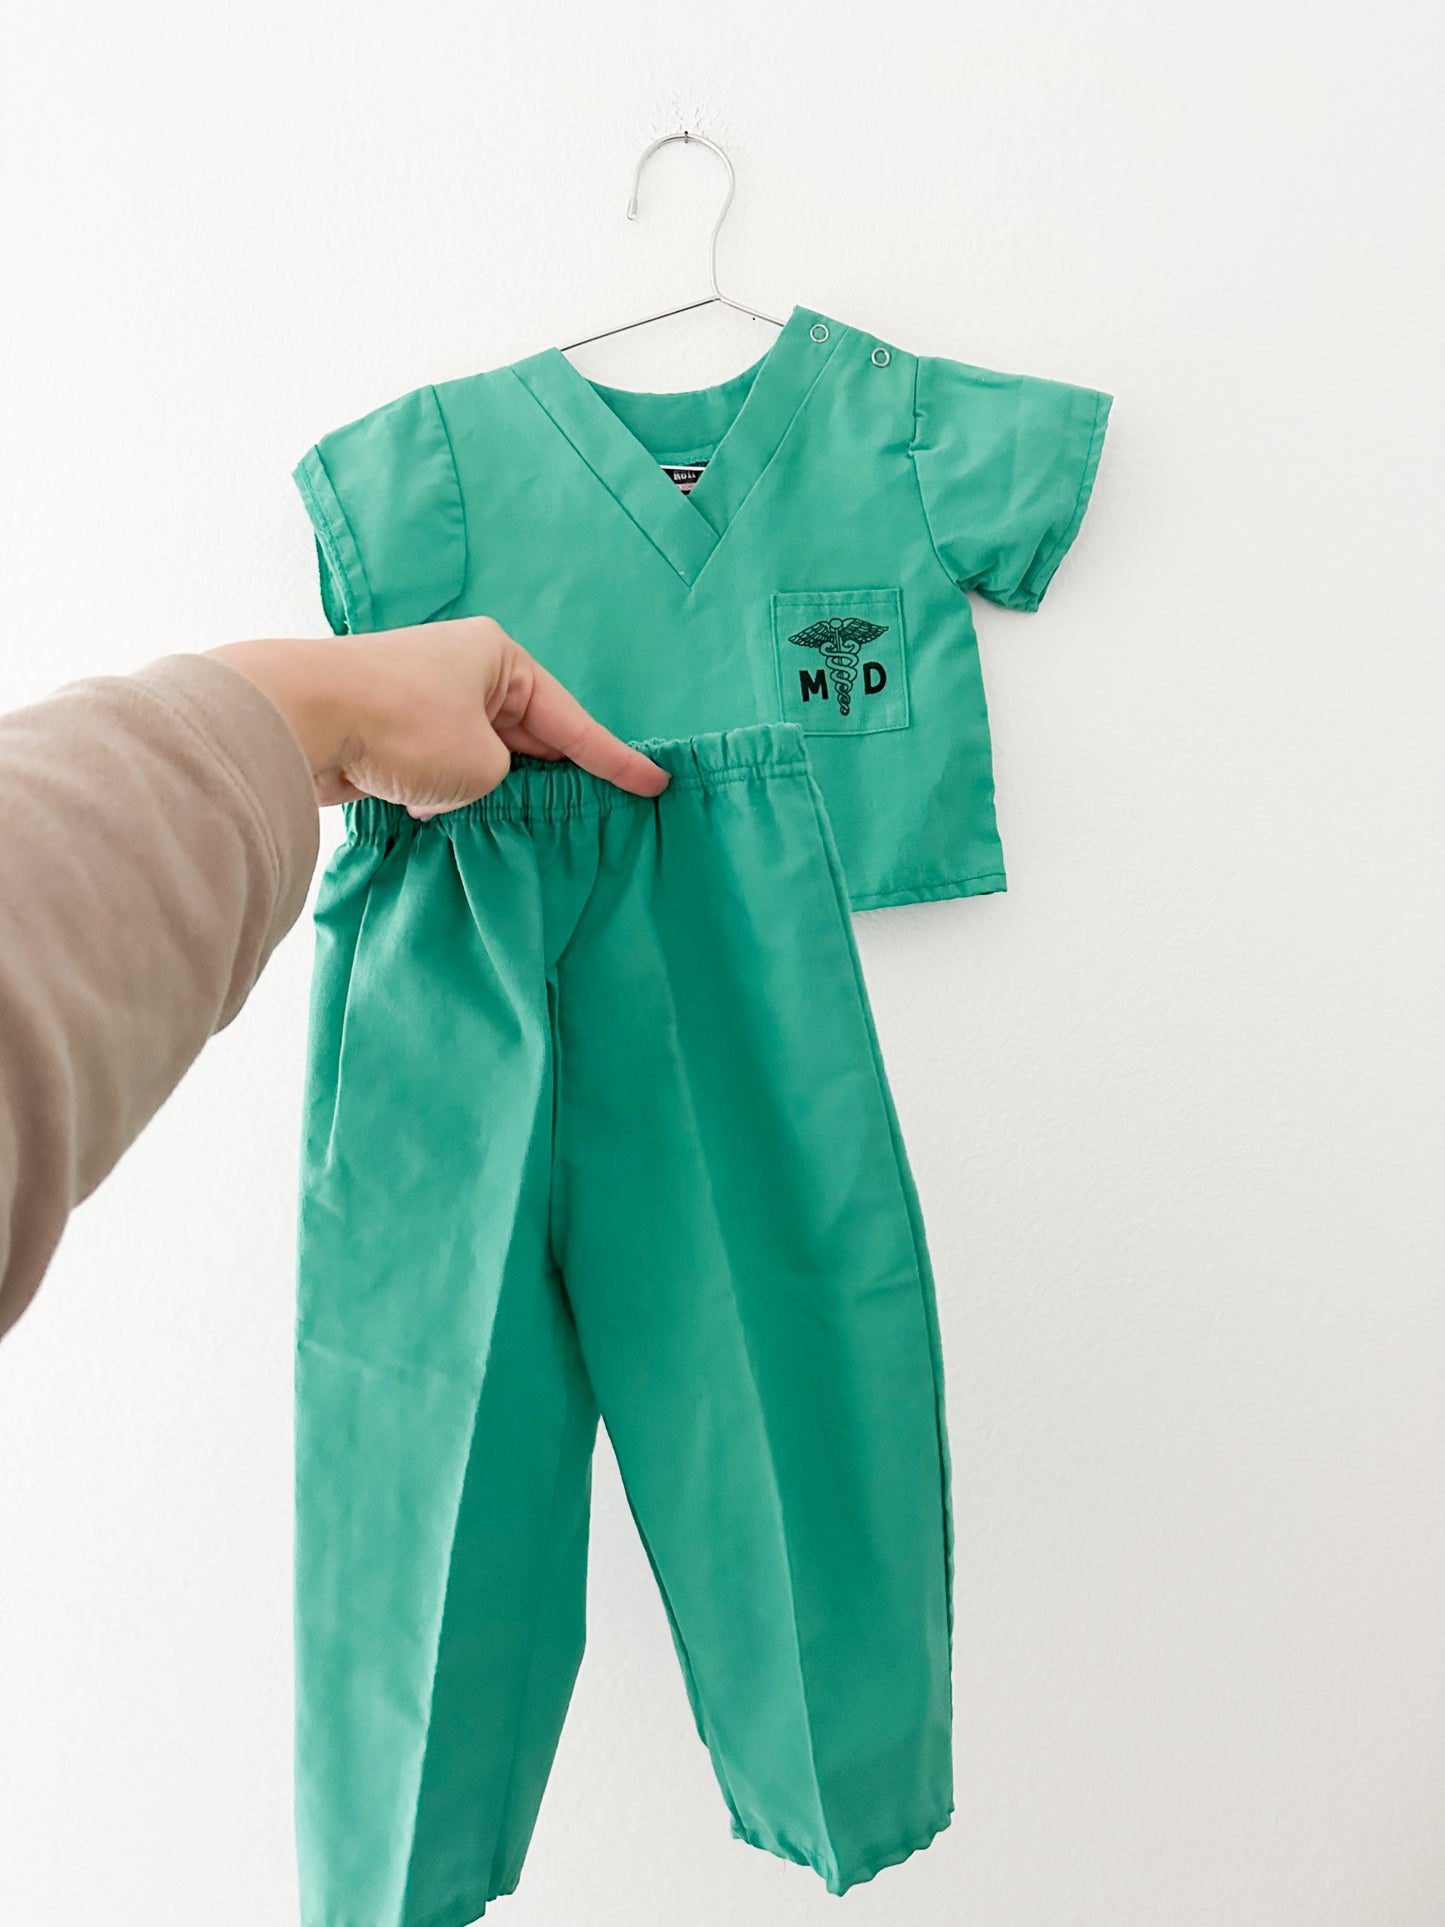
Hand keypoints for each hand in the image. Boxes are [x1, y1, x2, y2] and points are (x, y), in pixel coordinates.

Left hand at [210, 617, 668, 815]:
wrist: (299, 716)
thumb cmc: (403, 726)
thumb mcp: (482, 766)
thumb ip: (501, 780)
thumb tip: (467, 784)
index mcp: (499, 658)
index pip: (572, 721)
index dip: (615, 760)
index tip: (655, 783)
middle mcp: (461, 668)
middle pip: (525, 734)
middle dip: (548, 775)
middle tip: (588, 816)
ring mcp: (420, 696)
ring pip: (477, 755)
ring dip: (486, 790)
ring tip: (507, 825)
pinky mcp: (383, 727)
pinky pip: (435, 767)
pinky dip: (442, 794)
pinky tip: (437, 818)